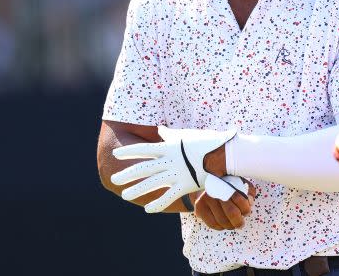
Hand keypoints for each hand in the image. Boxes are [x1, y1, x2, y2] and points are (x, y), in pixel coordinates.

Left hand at [110, 126, 235, 212]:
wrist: (224, 154)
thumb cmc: (206, 141)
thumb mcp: (186, 135)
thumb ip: (170, 135)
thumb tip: (159, 129)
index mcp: (169, 147)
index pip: (144, 149)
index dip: (129, 152)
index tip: (116, 154)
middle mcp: (170, 161)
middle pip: (144, 168)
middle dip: (128, 174)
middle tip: (114, 179)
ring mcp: (176, 174)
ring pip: (152, 184)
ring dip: (137, 190)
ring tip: (125, 195)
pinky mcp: (185, 185)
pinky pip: (168, 197)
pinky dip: (158, 204)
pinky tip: (147, 209)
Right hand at [192, 180, 256, 229]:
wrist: (203, 182)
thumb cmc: (226, 184)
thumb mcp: (239, 182)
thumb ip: (248, 190)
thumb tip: (250, 202)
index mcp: (226, 182)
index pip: (240, 199)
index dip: (246, 209)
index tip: (247, 212)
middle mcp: (215, 190)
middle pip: (231, 212)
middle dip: (239, 221)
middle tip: (241, 224)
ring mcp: (205, 200)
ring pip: (222, 220)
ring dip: (230, 225)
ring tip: (233, 225)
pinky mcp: (199, 208)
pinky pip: (212, 223)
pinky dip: (220, 227)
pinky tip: (224, 224)